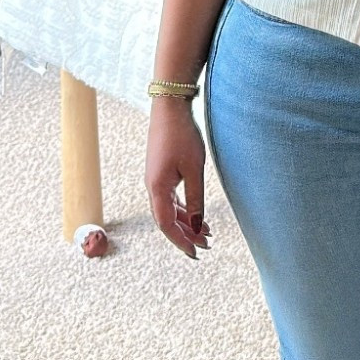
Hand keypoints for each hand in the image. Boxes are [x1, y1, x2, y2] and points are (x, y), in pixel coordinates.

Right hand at [144, 102, 208, 260]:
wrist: (170, 106)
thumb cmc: (182, 135)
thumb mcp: (194, 169)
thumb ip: (196, 198)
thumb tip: (198, 224)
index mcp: (157, 188)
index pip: (166, 225)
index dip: (181, 241)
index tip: (196, 253)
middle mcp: (152, 187)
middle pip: (167, 220)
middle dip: (186, 235)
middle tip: (206, 247)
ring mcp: (156, 179)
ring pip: (169, 209)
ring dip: (186, 222)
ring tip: (206, 233)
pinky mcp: (161, 172)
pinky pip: (170, 198)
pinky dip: (184, 208)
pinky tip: (196, 214)